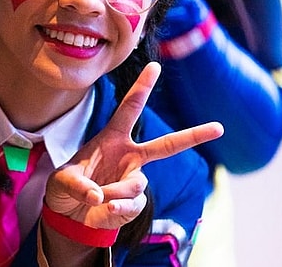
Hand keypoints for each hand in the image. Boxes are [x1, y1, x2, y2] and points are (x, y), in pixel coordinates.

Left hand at [44, 62, 223, 228]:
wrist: (70, 215)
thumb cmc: (66, 187)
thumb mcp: (62, 180)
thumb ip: (78, 185)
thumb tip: (99, 197)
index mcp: (112, 138)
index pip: (129, 109)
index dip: (142, 87)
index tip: (154, 66)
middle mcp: (129, 156)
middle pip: (166, 145)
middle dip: (194, 136)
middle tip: (219, 128)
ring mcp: (135, 179)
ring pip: (137, 184)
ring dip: (113, 192)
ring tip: (96, 197)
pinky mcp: (135, 202)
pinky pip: (133, 204)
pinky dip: (117, 208)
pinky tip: (105, 209)